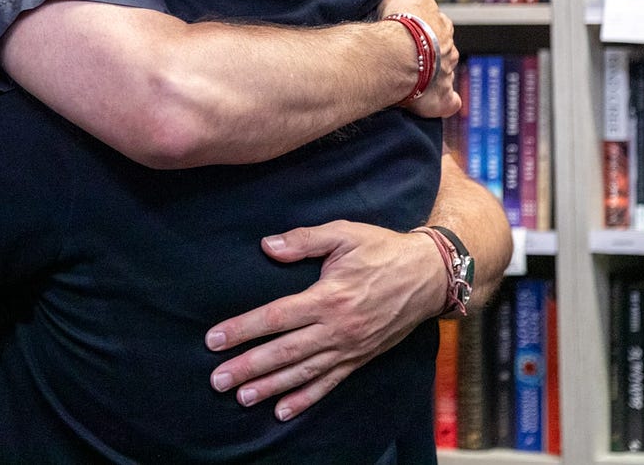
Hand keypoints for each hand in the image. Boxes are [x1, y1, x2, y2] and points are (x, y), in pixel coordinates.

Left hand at [204, 221, 446, 421]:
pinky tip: (283, 410)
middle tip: (218, 380)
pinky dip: (305, 399)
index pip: (276, 317)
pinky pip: (330, 383)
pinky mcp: (360, 358)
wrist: (429, 275)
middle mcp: (337, 328)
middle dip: (249, 367)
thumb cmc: (382, 249)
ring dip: (271, 387)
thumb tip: (267, 246)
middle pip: (285, 352)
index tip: (214, 339)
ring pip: (304, 373)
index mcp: (329, 297)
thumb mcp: (344, 233)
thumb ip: (304, 240)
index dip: (243, 329)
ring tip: (242, 398)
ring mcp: (350, 347)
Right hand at [379, 0, 459, 118]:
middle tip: (413, 53)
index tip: (416, 25)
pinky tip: (444, 103)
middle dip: (432, 50)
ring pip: (444, 74)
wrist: (399, 54)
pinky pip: (446, 102)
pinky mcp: (438, 99)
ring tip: (416, 77)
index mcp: (440, 24)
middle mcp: (448, 50)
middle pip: (443, 49)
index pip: (437, 21)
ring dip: (434, 75)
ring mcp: (444, 76)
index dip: (426, 23)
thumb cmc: (402, 21)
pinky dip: (446, 103)